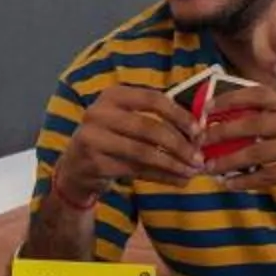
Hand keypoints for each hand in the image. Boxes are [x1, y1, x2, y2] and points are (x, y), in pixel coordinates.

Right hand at [44, 80, 203, 209]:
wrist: (75, 167)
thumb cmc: (111, 140)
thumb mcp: (128, 122)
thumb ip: (158, 120)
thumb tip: (199, 131)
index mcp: (113, 95)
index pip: (152, 99)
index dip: (178, 114)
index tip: (198, 131)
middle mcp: (99, 113)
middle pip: (149, 127)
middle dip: (179, 144)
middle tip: (199, 157)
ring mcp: (93, 138)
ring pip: (143, 152)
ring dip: (172, 163)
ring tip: (192, 171)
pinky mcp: (95, 163)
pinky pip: (136, 170)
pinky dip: (161, 176)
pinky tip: (177, 180)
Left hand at [203, 92, 275, 236]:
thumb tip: (240, 116)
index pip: (265, 93)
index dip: (234, 98)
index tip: (208, 106)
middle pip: (256, 120)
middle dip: (223, 130)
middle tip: (200, 140)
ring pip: (257, 149)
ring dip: (228, 160)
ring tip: (209, 167)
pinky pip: (267, 174)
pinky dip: (245, 180)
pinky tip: (230, 184)